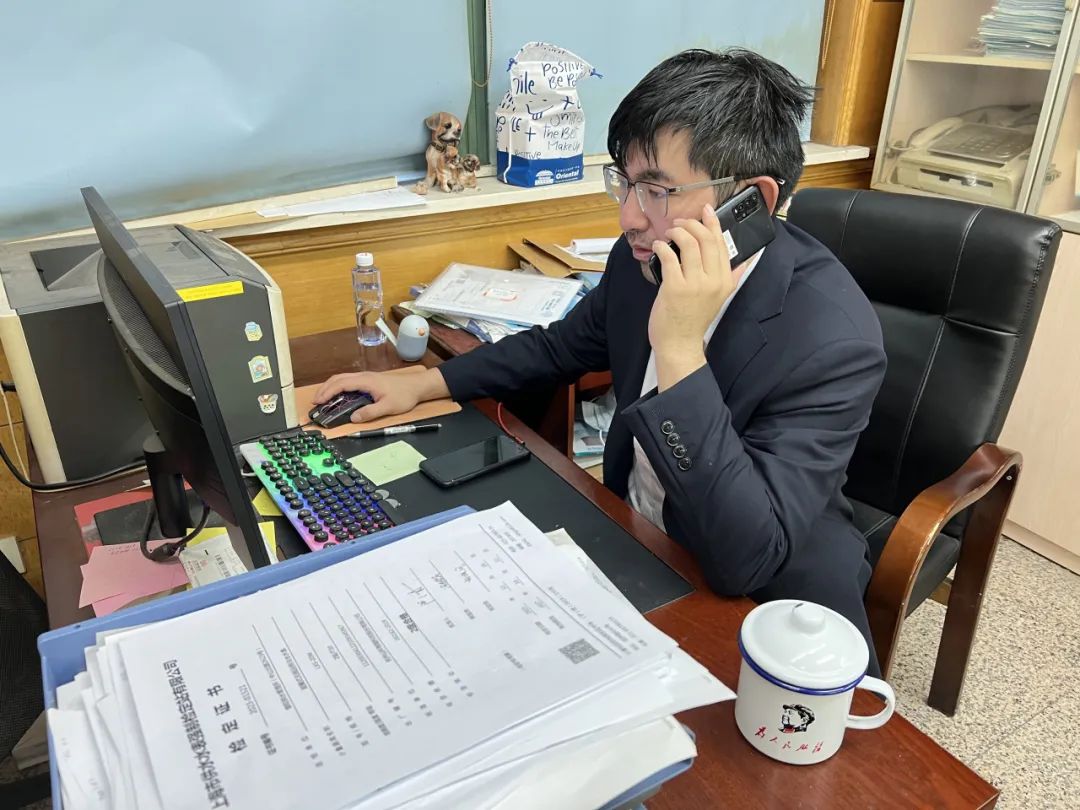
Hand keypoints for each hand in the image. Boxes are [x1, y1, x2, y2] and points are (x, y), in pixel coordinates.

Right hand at [312, 368, 449, 422]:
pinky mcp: (369, 380)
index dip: (328, 392)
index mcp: (366, 381)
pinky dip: (338, 386)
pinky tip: (337, 395)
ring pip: (342, 378)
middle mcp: (364, 376)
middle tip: (315, 402)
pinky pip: (349, 380)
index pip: (342, 384)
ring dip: (330, 387)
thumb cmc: (405, 395)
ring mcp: (366, 377)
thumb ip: (370, 413)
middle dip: (325, 389)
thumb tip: (353, 418)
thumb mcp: (388, 407)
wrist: (418, 386)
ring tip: (322, 398)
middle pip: (338, 379)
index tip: (319, 401)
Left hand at [648, 204, 735, 389]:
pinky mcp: (675, 287)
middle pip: (706, 239)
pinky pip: (670, 256)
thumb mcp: (719, 297)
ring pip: (689, 244)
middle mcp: (713, 280)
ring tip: (669, 233)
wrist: (680, 343)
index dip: (712, 222)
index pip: (721, 243)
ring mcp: (695, 284)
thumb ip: (730, 278)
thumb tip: (743, 262)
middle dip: (691, 224)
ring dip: (676, 232)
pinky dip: (662, 246)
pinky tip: (658, 246)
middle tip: (680, 223)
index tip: (705, 211)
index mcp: (725, 280)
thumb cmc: (694, 320)